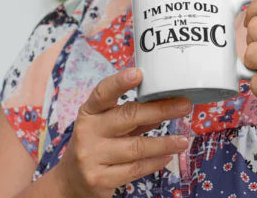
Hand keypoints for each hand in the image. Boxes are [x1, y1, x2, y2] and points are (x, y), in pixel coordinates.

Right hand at [55, 68, 192, 197]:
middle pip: (127, 117)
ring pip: (136, 147)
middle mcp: (87, 131)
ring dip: (164, 143)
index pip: (102, 93)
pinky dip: (154, 163)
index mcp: (89, 112)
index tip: (139, 73)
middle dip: (160, 109)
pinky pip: (134, 169)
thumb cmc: (96, 145)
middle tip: (184, 105)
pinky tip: (167, 157)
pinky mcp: (99, 179)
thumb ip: (131, 115)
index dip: (119, 82)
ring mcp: (91, 156)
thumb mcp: (106, 125)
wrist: (72, 182)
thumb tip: (165, 102)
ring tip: (183, 140)